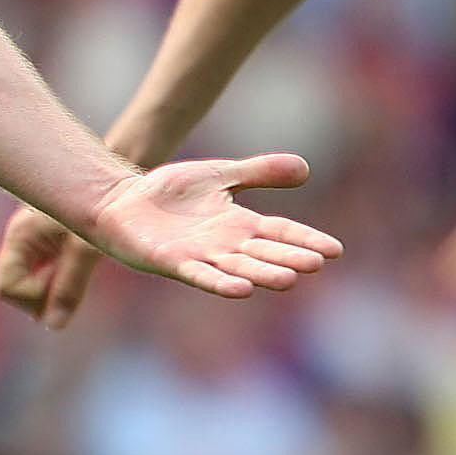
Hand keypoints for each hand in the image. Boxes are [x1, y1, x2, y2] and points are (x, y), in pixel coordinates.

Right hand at [0, 204, 103, 329]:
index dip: (33, 296)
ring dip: (56, 288)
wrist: (122, 181)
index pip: (6, 287)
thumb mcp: (86, 248)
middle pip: (15, 290)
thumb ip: (69, 287)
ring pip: (34, 286)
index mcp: (20, 235)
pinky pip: (49, 277)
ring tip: (82, 268)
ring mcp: (37, 244)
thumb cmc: (103, 206)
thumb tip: (53, 326)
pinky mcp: (54, 246)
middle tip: (74, 277)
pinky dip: (64, 281)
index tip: (62, 280)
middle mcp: (23, 241)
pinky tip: (84, 265)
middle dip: (43, 296)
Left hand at [78, 153, 342, 304]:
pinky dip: (221, 282)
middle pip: (264, 253)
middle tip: (316, 263)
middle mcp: (225, 244)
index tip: (335, 250)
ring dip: (261, 274)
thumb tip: (305, 166)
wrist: (120, 201)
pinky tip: (242, 289)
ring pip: (238, 267)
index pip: (279, 232)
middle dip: (288, 258)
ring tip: (289, 279)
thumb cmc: (169, 192)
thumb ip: (258, 172)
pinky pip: (201, 275)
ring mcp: (200, 256)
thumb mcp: (220, 175)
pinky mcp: (173, 263)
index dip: (304, 240)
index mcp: (238, 224)